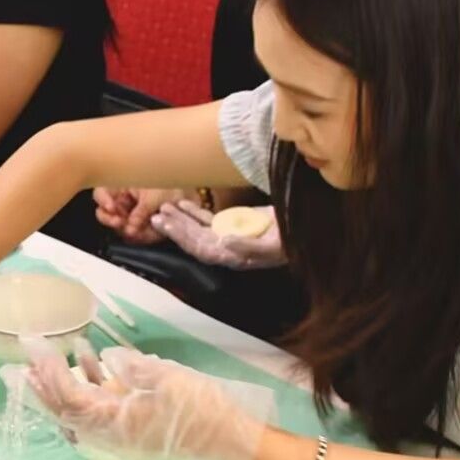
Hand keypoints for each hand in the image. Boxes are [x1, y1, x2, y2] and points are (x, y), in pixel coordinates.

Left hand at [25, 342, 268, 459]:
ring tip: (47, 360)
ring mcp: (119, 438)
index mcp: (111, 424)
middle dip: (39, 387)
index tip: (32, 344)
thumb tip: (107, 358)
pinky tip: (91, 361)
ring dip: (61, 387)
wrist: (230, 442)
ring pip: (77, 413)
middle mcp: (107, 437)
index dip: (46, 370)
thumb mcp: (167, 379)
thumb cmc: (200, 410)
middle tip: (13, 366)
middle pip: (62, 411)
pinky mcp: (131, 433)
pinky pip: (97, 412)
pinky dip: (88, 389)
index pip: (67, 396)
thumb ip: (131, 367)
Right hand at [96, 187, 186, 243]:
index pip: (102, 193)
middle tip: (120, 222)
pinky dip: (140, 234)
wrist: (192, 193)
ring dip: (126, 229)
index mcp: (122, 186)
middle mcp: (124, 200)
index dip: (103, 200)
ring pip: (119, 226)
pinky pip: (134, 233)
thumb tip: (129, 229)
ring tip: (136, 230)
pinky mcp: (141, 225)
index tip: (111, 207)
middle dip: (111, 219)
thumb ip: (139, 214)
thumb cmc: (173, 186)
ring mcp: (131, 213)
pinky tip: (146, 233)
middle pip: (105, 212)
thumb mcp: (154, 197)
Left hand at [150, 200, 285, 269]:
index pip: (200, 249)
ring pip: (198, 228)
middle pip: (194, 239)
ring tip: (162, 208)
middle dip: (175, 228)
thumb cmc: (293, 240)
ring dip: (180, 219)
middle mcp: (226, 248)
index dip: (182, 238)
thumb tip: (224, 242)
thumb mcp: (275, 245)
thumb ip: (249, 247)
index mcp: (233, 256)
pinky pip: (208, 219)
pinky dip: (194, 212)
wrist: (304, 227)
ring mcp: (228, 234)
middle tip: (156, 216)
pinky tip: (181, 203)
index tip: (166, 225)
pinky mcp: (233, 222)